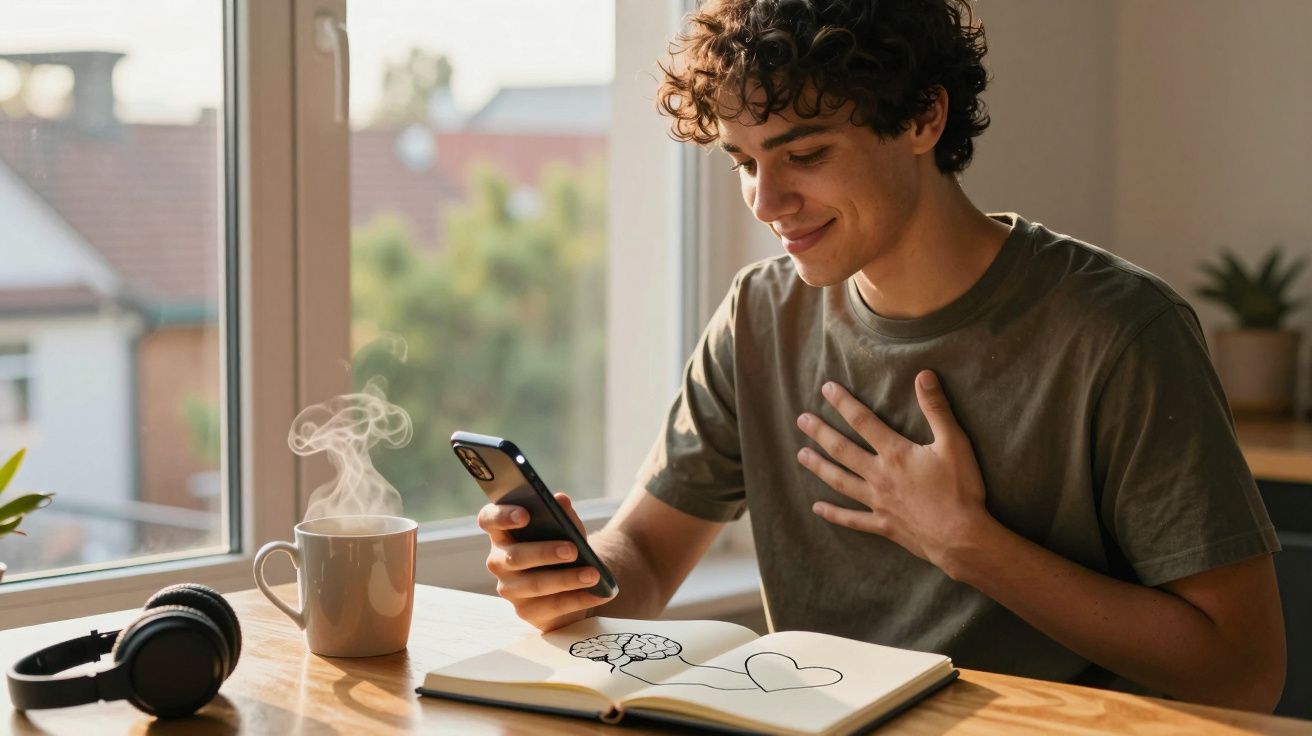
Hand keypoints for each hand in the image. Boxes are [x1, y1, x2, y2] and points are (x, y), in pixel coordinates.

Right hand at [478, 492, 612, 630]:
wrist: (572, 582)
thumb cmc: (562, 547)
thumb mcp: (566, 530)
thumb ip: (562, 515)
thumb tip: (561, 500)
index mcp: (502, 533)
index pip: (489, 520)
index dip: (502, 516)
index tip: (525, 515)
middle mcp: (499, 562)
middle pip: (514, 556)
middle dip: (544, 552)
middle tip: (572, 549)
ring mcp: (511, 589)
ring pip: (535, 584)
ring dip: (567, 579)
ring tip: (593, 574)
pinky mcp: (527, 612)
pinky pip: (553, 606)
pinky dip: (579, 599)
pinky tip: (599, 594)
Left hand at [795, 369, 992, 571]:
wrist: (960, 537)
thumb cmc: (960, 489)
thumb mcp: (954, 443)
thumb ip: (937, 408)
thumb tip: (924, 375)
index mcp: (895, 454)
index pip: (863, 421)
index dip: (843, 403)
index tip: (825, 389)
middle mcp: (879, 476)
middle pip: (843, 450)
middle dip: (821, 433)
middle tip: (801, 420)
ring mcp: (878, 502)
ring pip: (840, 481)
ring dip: (820, 467)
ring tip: (801, 455)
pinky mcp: (883, 524)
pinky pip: (852, 519)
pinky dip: (834, 514)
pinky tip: (817, 508)